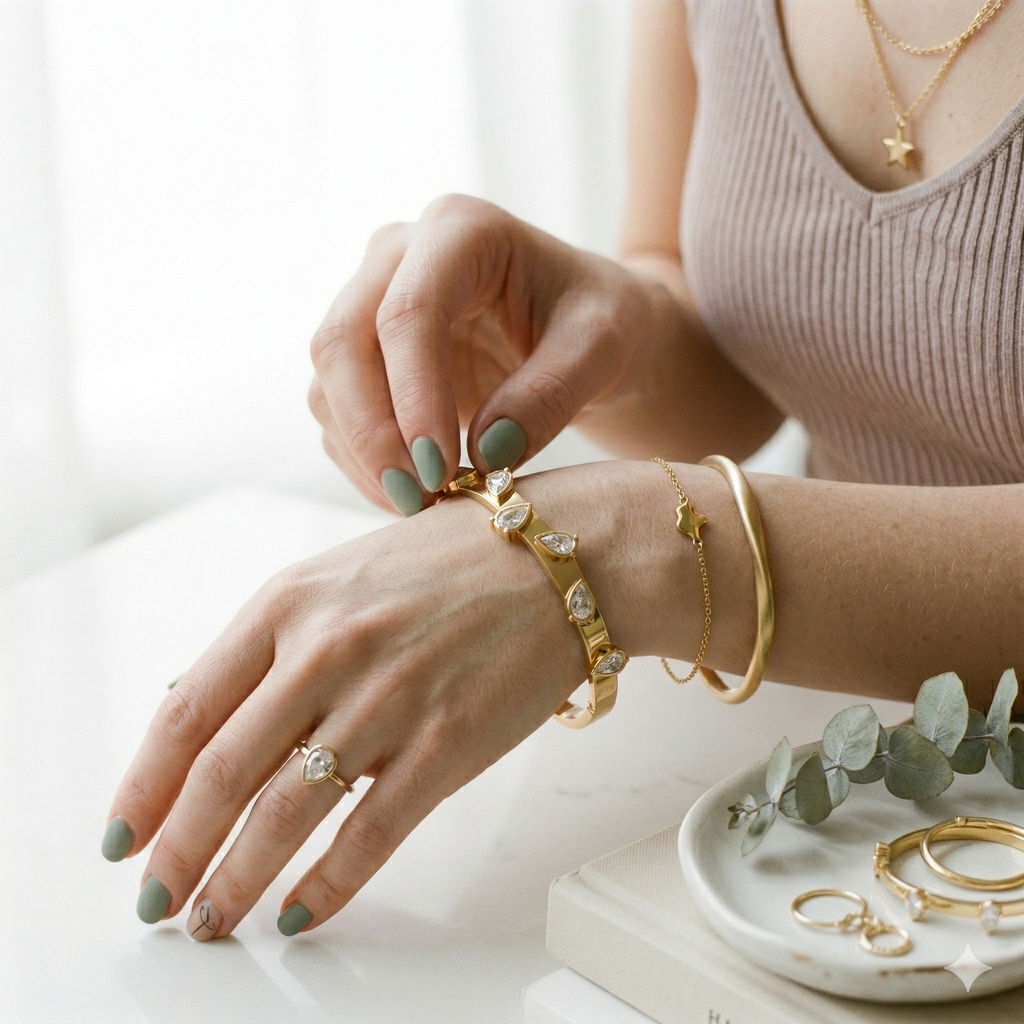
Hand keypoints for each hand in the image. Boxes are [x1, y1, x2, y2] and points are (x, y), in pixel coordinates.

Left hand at [102, 477, 595, 938]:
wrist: (561, 560)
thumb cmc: (456, 561)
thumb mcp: (344, 575)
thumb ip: (276, 640)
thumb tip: (206, 712)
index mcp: (290, 602)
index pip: (186, 709)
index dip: (142, 786)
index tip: (123, 835)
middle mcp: (327, 650)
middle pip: (221, 774)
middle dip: (177, 853)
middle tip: (158, 899)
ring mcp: (387, 700)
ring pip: (283, 815)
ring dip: (234, 881)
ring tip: (212, 918)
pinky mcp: (445, 745)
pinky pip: (368, 836)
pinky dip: (324, 887)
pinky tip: (297, 912)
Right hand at [307, 194, 656, 515]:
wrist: (584, 327)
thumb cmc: (598, 320)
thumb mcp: (601, 348)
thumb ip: (551, 394)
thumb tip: (485, 454)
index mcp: (459, 230)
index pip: (407, 312)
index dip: (412, 393)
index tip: (438, 467)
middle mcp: (397, 259)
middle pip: (342, 342)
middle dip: (371, 431)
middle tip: (418, 499)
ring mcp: (371, 306)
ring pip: (327, 383)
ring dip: (363, 455)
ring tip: (423, 507)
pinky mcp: (365, 359)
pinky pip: (337, 414)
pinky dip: (364, 463)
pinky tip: (413, 496)